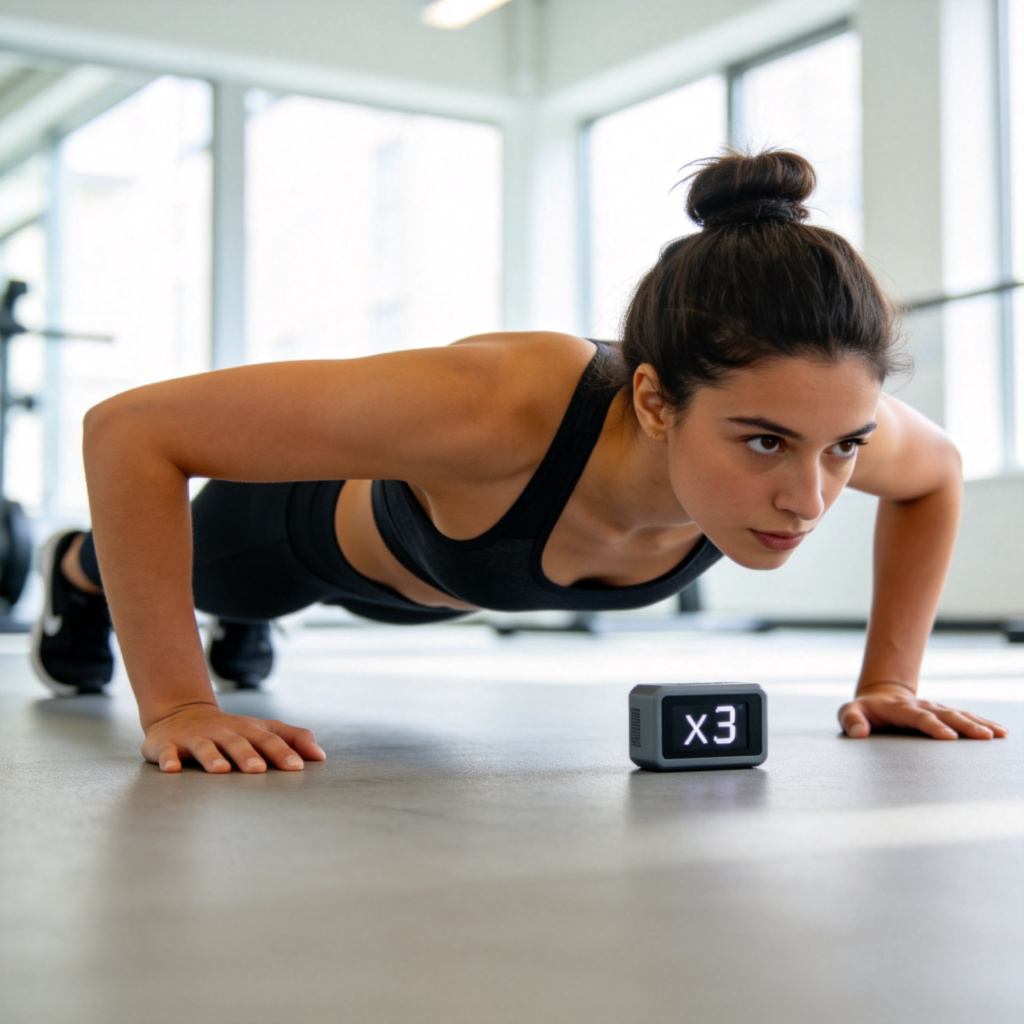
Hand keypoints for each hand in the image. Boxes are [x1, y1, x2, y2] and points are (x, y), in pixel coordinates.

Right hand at [141, 702, 326, 772]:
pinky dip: (169, 760)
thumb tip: (321, 756)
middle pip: (238, 742)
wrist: (182, 714)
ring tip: (221, 771)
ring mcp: (196, 738)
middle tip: (259, 771)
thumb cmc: (231, 730)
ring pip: (205, 746)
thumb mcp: (261, 730)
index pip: (269, 739)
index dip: (283, 752)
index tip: (298, 767)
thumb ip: (292, 739)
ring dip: (212, 758)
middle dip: (248, 755)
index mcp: (247, 730)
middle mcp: (223, 732)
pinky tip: (173, 769)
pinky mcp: (169, 745)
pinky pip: (168, 752)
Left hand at [838, 682, 1007, 740]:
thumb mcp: (848, 713)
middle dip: (965, 725)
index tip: (949, 737)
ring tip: (998, 735)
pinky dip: (983, 722)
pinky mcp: (943, 713)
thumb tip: (859, 733)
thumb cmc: (863, 711)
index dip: (933, 726)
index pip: (918, 717)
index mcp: (899, 708)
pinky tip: (1000, 732)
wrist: (878, 696)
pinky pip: (965, 716)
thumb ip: (850, 720)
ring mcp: (934, 708)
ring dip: (979, 723)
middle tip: (984, 737)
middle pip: (945, 714)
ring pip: (959, 714)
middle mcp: (921, 706)